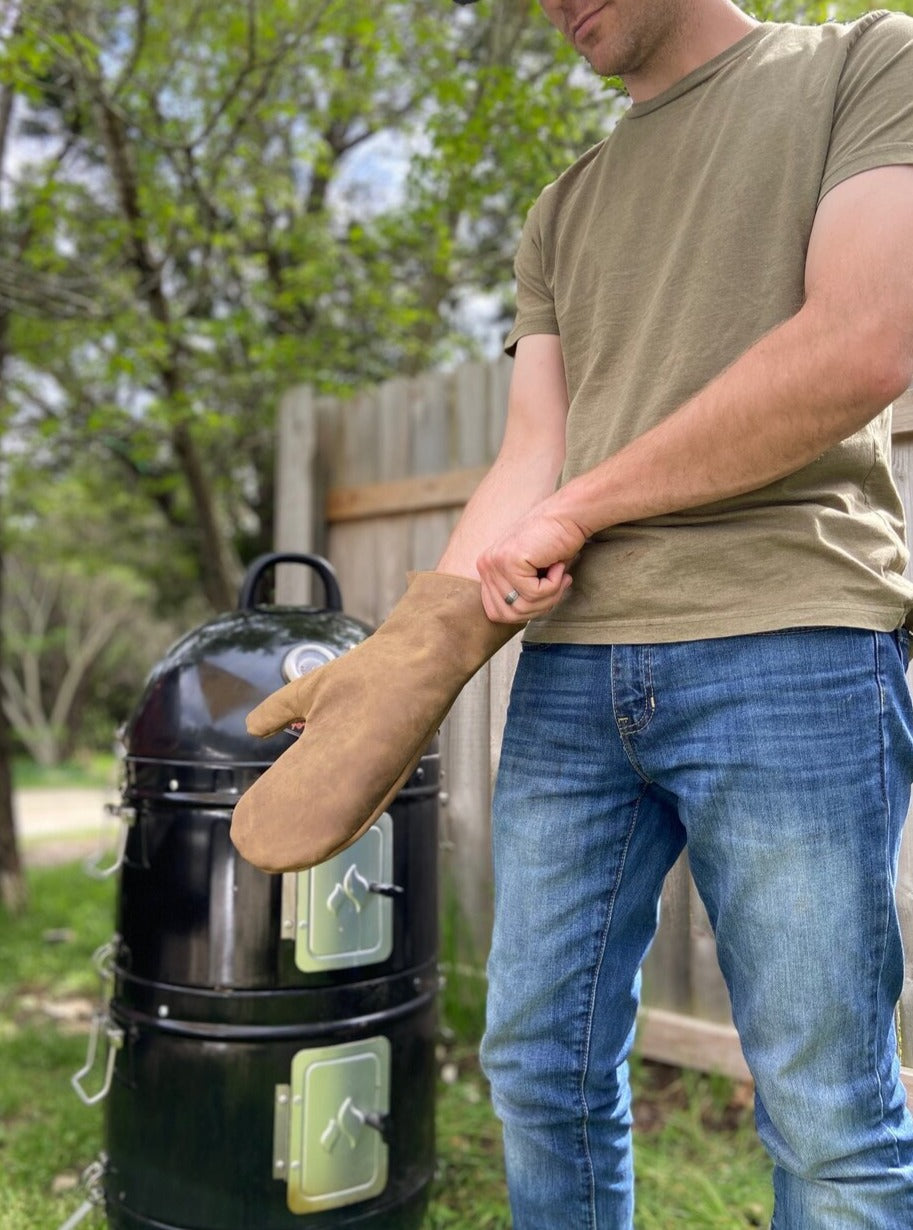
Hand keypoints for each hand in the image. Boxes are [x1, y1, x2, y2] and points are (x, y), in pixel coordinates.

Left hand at [476, 503, 588, 622]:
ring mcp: (495, 562)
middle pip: (509, 615)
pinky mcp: (510, 561)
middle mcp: (485, 565)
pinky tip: (557, 564)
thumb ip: (518, 594)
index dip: (525, 612)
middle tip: (557, 585)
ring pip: (522, 607)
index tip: (545, 593)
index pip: (496, 613)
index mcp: (486, 569)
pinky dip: (553, 584)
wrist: (569, 516)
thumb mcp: (531, 575)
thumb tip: (518, 618)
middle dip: (538, 607)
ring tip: (559, 575)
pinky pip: (534, 593)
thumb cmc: (554, 544)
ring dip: (549, 596)